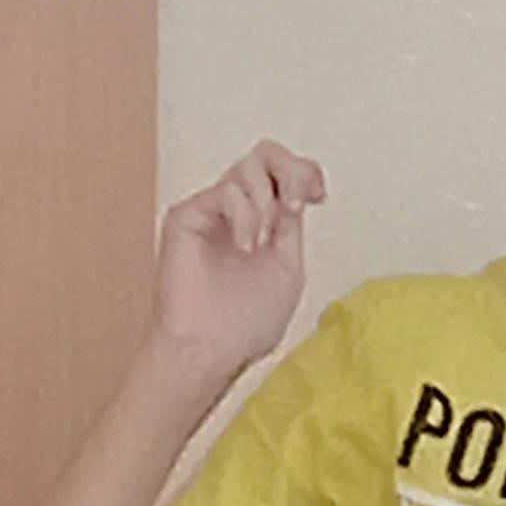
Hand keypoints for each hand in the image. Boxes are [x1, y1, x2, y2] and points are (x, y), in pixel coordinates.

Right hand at [152, 144, 323, 389]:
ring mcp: (212, 212)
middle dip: (290, 171)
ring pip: (246, 167)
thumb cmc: (244, 325)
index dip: (307, 173)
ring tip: (262, 243)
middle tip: (294, 204)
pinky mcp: (187, 216)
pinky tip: (245, 246)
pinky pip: (225, 191)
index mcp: (266, 222)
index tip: (318, 196)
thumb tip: (293, 194)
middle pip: (266, 154)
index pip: (287, 173)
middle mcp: (239, 211)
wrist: (212, 350)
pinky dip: (244, 216)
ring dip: (265, 203)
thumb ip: (290, 228)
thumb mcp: (288, 269)